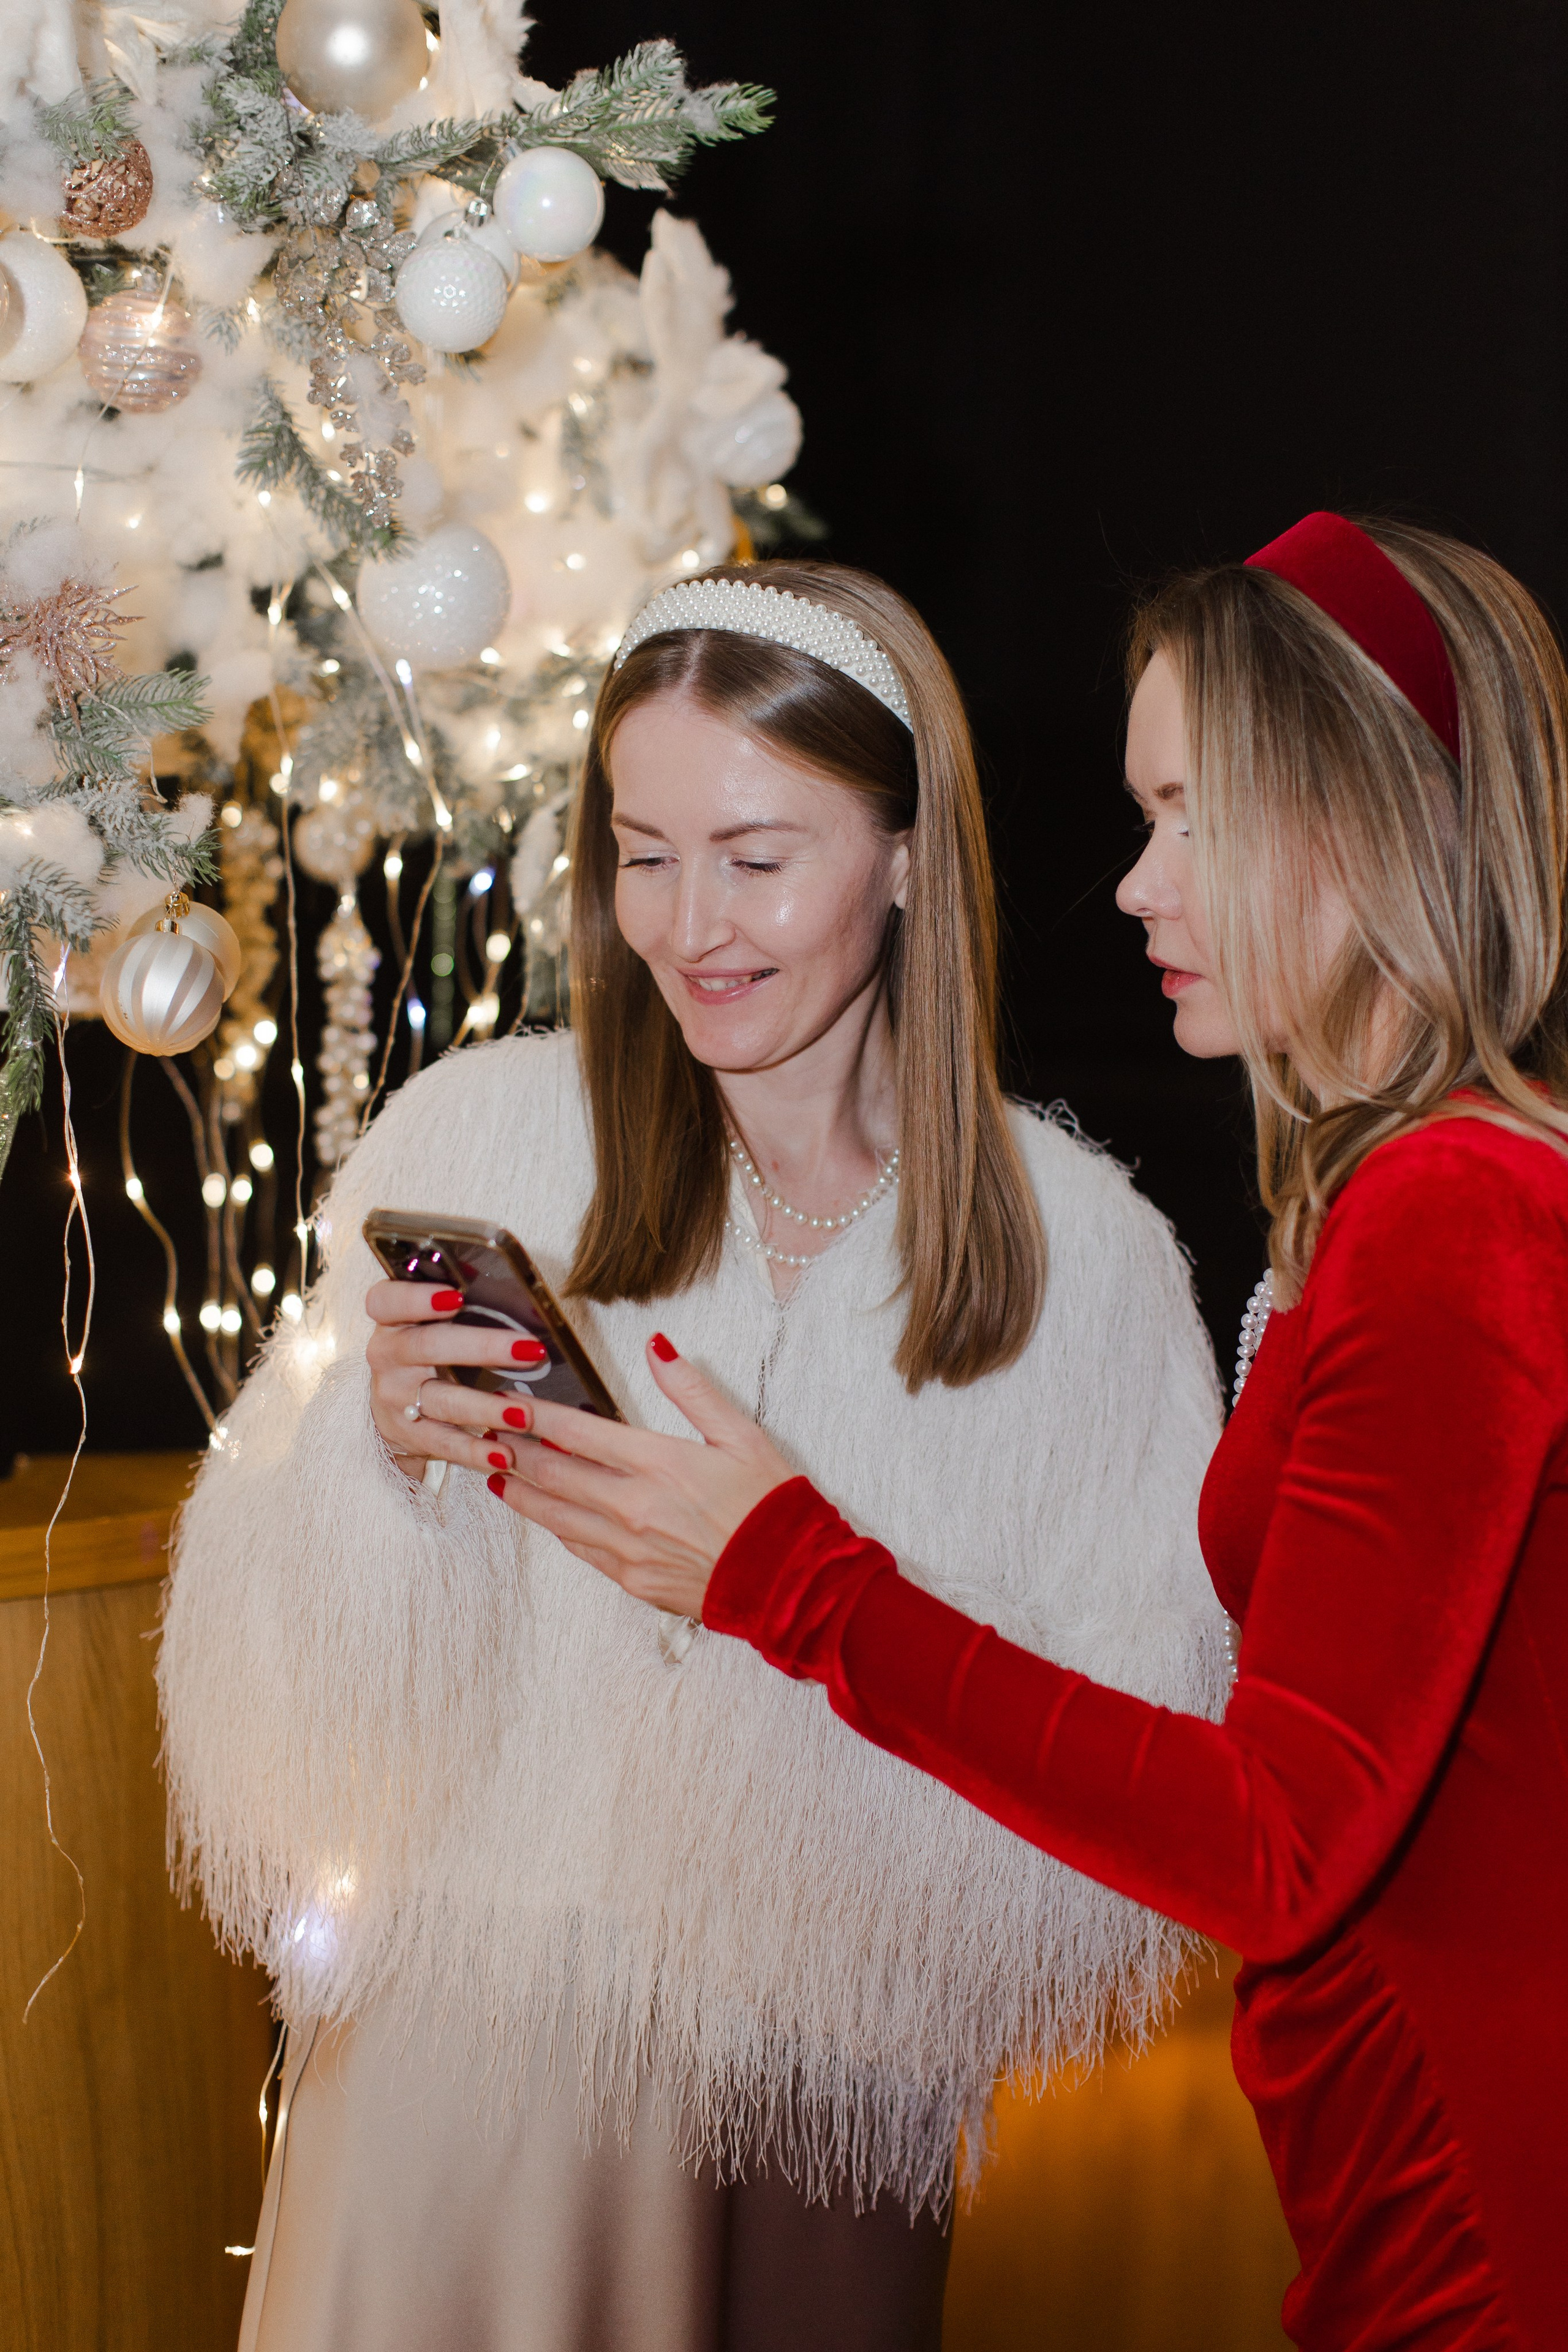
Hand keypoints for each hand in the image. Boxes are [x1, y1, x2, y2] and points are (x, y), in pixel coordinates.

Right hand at [364, 1278, 549, 1483]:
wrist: (392, 1410)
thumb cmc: (426, 1352)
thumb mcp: (428, 1322)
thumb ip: (454, 1299)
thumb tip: (485, 1267)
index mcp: (391, 1320)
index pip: (386, 1301)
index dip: (416, 1298)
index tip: (455, 1297)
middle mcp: (387, 1357)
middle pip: (429, 1347)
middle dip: (483, 1348)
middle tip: (531, 1350)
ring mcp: (395, 1398)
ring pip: (441, 1401)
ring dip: (486, 1408)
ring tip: (525, 1413)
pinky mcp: (408, 1435)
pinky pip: (443, 1443)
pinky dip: (475, 1450)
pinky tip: (505, 1453)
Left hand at [489, 1333, 792, 1619]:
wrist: (791, 1582)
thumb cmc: (771, 1505)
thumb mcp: (741, 1434)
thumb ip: (691, 1389)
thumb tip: (657, 1347)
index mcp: (657, 1462)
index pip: (575, 1431)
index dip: (533, 1415)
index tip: (505, 1402)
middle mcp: (632, 1506)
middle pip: (552, 1473)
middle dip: (511, 1451)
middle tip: (482, 1434)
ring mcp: (628, 1547)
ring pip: (555, 1514)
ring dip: (519, 1492)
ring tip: (493, 1474)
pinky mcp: (632, 1579)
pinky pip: (580, 1548)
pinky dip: (555, 1526)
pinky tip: (543, 1515)